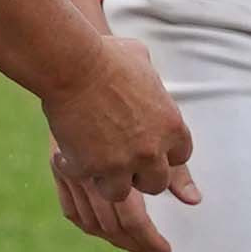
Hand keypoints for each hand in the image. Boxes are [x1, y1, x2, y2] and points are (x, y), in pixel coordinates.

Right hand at [41, 36, 196, 251]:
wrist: (72, 65)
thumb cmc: (107, 56)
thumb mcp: (143, 65)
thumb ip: (156, 90)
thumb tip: (158, 90)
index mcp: (172, 127)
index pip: (180, 159)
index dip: (165, 159)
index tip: (152, 156)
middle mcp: (153, 151)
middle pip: (157, 184)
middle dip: (142, 178)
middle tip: (125, 168)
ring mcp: (123, 164)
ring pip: (125, 195)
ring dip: (112, 184)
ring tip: (98, 171)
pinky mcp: (93, 171)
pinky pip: (91, 188)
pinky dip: (81, 176)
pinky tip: (70, 162)